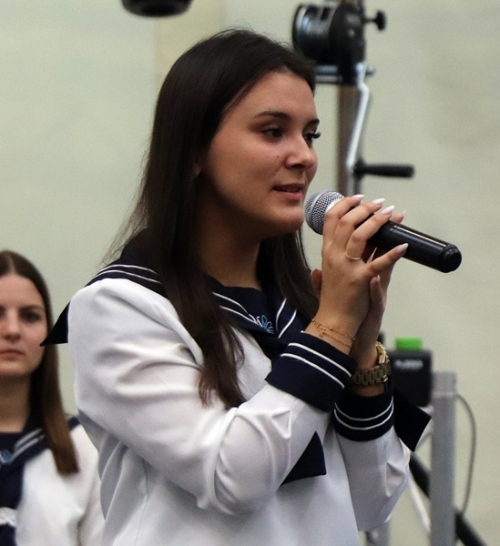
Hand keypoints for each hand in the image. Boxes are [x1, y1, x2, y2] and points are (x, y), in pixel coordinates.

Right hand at [308, 196, 406, 355]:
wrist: (333, 323)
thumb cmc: (331, 302)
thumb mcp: (325, 280)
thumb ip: (324, 270)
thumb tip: (321, 263)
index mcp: (327, 254)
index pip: (331, 220)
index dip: (345, 204)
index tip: (359, 198)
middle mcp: (334, 257)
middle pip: (347, 222)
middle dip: (365, 208)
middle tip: (381, 203)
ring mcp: (347, 268)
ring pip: (361, 235)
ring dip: (379, 222)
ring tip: (393, 214)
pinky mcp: (361, 280)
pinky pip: (379, 263)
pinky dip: (393, 253)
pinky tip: (404, 245)